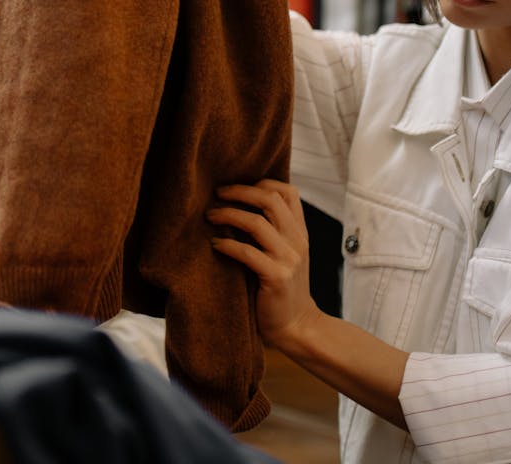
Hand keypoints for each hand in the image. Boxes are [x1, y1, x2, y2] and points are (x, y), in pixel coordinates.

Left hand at [208, 179, 320, 351]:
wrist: (297, 326)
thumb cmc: (282, 290)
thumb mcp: (285, 255)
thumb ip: (273, 233)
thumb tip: (237, 206)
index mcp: (300, 233)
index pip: (288, 192)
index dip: (261, 183)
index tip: (236, 186)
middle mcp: (297, 241)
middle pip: (270, 199)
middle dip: (239, 191)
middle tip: (217, 193)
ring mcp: (289, 259)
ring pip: (257, 222)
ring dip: (228, 214)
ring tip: (210, 216)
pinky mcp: (276, 278)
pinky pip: (248, 252)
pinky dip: (228, 245)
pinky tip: (214, 245)